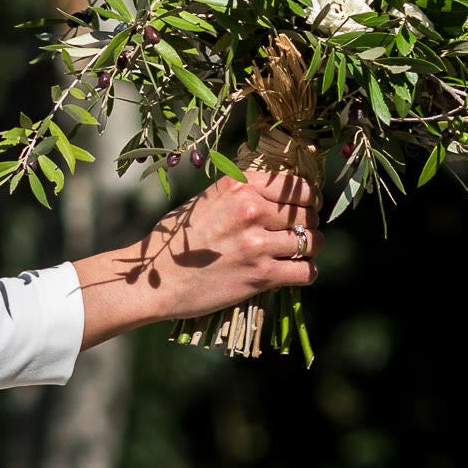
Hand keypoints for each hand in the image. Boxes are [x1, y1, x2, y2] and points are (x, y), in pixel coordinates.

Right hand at [74, 162, 320, 347]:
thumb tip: (277, 194)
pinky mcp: (261, 276)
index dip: (307, 197)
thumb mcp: (205, 201)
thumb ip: (240, 193)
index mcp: (238, 187)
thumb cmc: (176, 242)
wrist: (155, 281)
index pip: (295, 186)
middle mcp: (251, 210)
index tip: (306, 206)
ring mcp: (258, 244)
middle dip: (308, 223)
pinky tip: (296, 272)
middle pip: (307, 213)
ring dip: (310, 248)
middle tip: (300, 232)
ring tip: (298, 253)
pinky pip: (306, 271)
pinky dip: (306, 272)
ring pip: (312, 241)